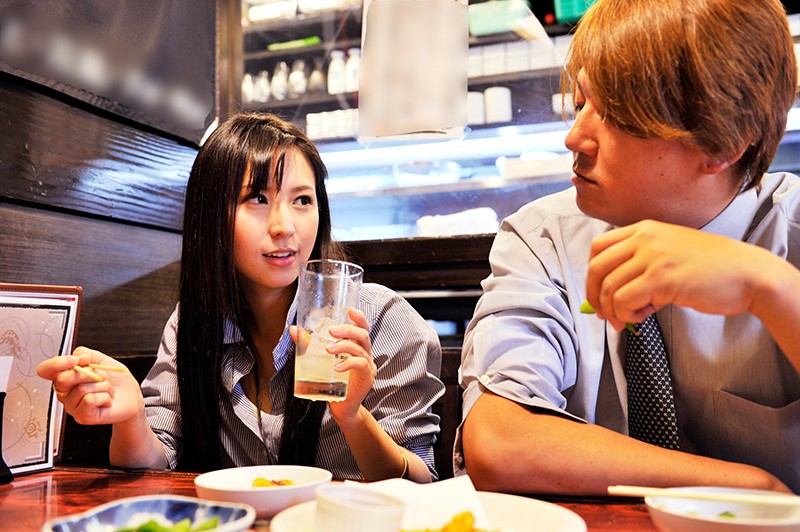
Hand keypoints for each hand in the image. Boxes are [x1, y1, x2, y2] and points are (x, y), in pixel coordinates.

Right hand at [36, 346, 143, 425]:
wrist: (131, 395)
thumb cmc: (115, 379)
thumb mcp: (100, 359)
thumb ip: (85, 353)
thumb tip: (76, 358)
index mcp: (65, 376)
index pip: (45, 370)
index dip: (56, 364)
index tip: (74, 360)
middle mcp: (65, 392)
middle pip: (63, 379)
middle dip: (89, 373)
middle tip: (100, 377)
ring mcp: (72, 406)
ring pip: (82, 389)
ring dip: (102, 386)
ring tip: (106, 390)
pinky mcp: (82, 416)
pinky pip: (90, 400)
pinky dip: (104, 396)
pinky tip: (106, 400)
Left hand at [290, 307, 375, 421]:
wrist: (341, 407)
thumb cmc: (332, 382)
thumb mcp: (320, 360)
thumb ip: (310, 345)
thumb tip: (294, 330)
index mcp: (357, 346)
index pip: (363, 328)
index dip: (359, 318)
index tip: (349, 310)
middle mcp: (365, 353)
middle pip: (363, 335)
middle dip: (347, 330)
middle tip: (331, 331)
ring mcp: (368, 366)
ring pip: (360, 349)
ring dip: (344, 346)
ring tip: (328, 349)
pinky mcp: (367, 378)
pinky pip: (360, 365)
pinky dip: (348, 363)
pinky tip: (337, 367)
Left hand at [585, 220, 777, 329]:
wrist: (747, 273)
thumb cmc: (710, 269)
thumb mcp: (669, 254)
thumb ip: (640, 266)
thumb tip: (607, 294)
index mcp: (644, 229)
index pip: (598, 247)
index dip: (591, 274)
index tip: (598, 293)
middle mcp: (645, 238)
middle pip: (596, 267)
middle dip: (593, 295)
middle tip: (603, 314)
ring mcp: (652, 256)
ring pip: (608, 287)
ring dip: (613, 311)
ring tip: (628, 319)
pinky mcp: (661, 278)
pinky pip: (623, 300)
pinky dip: (626, 314)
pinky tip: (642, 317)